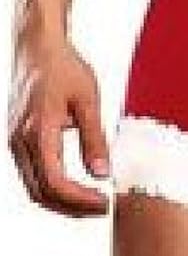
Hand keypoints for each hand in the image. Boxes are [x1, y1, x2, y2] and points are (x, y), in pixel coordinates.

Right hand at [7, 31, 110, 215]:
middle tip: (101, 208)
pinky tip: (75, 186)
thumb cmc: (63, 67)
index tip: (104, 202)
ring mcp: (15, 142)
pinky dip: (52, 187)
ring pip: (33, 187)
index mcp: (38, 131)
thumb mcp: (88, 99)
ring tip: (91, 201)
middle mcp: (20, 141)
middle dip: (72, 207)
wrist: (38, 47)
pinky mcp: (18, 140)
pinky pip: (31, 174)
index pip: (55, 182)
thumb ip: (94, 138)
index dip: (79, 199)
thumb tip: (102, 174)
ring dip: (61, 201)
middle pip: (41, 193)